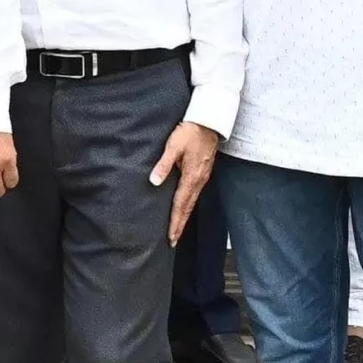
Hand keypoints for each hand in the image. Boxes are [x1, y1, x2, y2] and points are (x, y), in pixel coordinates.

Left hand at [149, 120, 223, 241]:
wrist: (209, 122)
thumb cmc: (190, 132)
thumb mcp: (173, 146)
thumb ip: (163, 164)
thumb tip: (154, 182)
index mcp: (191, 177)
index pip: (181, 205)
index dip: (175, 222)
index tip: (171, 236)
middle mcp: (199, 180)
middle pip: (188, 208)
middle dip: (180, 225)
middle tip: (173, 240)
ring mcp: (202, 177)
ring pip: (192, 202)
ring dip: (184, 216)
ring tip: (177, 228)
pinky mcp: (202, 172)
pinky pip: (194, 193)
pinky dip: (188, 204)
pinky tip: (184, 207)